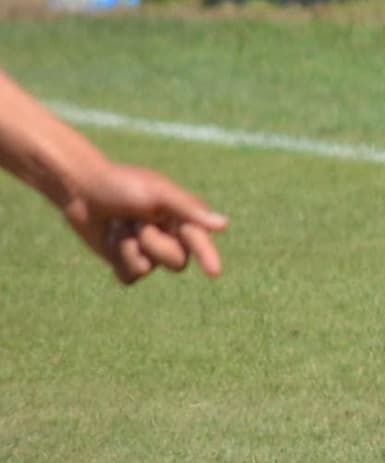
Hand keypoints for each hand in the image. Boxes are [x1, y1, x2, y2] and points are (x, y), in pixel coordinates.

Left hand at [52, 160, 226, 283]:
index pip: (201, 241)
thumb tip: (224, 225)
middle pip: (175, 261)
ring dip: (127, 248)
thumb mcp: (158, 194)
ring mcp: (149, 252)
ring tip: (118, 225)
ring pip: (148, 269)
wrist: (82, 191)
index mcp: (184, 217)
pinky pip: (130, 277)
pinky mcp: (127, 262)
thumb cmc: (123, 185)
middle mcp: (171, 237)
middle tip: (136, 221)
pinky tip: (110, 239)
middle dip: (151, 242)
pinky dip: (117, 259)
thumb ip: (190, 210)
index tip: (215, 273)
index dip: (208, 256)